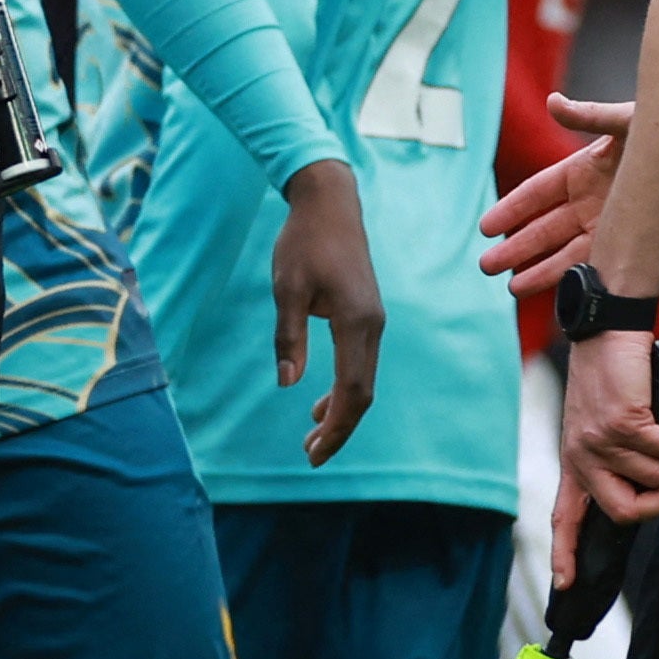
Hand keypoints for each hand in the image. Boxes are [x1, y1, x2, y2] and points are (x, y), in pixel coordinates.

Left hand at [271, 158, 385, 465]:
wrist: (329, 202)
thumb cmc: (303, 240)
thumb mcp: (285, 288)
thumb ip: (288, 336)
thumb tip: (288, 384)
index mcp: (356, 323)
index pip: (352, 391)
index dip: (335, 426)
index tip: (313, 452)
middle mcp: (373, 326)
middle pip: (363, 393)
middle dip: (339, 428)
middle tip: (311, 456)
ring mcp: (373, 321)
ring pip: (363, 380)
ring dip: (341, 411)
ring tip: (313, 437)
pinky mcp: (366, 315)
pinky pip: (360, 363)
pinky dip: (344, 389)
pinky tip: (319, 401)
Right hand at [480, 94, 632, 294]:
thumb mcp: (629, 121)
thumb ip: (590, 116)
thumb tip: (554, 103)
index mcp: (583, 169)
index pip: (538, 192)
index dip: (511, 209)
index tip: (487, 226)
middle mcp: (590, 200)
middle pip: (544, 228)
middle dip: (516, 248)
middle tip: (487, 265)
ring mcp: (607, 223)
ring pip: (564, 251)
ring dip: (538, 269)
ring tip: (511, 288)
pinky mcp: (627, 241)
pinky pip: (594, 263)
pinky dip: (573, 277)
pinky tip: (554, 293)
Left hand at [550, 325, 658, 584]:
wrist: (607, 331)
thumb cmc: (612, 378)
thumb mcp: (603, 422)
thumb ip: (615, 458)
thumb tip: (646, 490)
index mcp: (574, 461)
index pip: (565, 516)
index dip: (567, 554)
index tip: (565, 586)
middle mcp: (582, 455)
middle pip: (623, 512)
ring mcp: (600, 439)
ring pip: (655, 479)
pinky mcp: (622, 421)